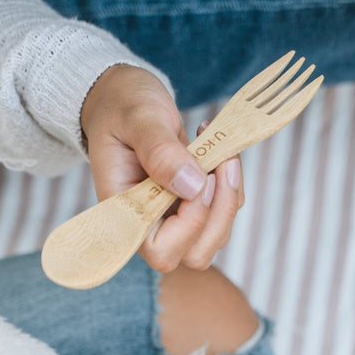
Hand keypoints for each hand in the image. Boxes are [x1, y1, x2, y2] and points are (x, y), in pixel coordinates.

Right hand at [80, 64, 244, 270]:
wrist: (124, 100)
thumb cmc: (122, 107)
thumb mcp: (138, 119)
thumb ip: (160, 151)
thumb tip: (192, 186)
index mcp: (125, 214)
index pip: (161, 251)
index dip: (190, 224)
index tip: (201, 177)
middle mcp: (149, 226)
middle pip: (197, 254)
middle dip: (220, 211)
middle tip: (222, 161)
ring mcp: (173, 220)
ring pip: (217, 235)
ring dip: (230, 195)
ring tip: (221, 150)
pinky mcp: (193, 207)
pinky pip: (226, 211)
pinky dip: (233, 184)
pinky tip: (218, 151)